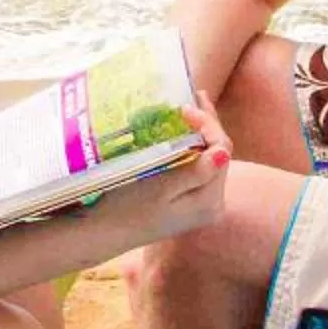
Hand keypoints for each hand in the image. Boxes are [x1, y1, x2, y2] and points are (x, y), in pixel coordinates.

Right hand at [82, 99, 232, 249]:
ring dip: (201, 132)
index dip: (208, 124)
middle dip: (208, 123)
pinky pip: (198, 166)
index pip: (221, 151)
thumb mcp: (160, 189)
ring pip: (209, 158)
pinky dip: (192, 146)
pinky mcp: (189, 201)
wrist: (103, 233)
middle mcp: (212, 204)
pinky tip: (183, 131)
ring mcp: (201, 203)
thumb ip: (194, 173)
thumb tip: (224, 153)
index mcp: (209, 201)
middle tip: (195, 94)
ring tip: (192, 106)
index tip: (184, 108)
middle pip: (218, 153)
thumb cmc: (126, 209)